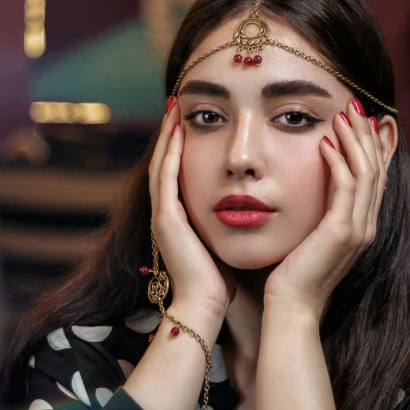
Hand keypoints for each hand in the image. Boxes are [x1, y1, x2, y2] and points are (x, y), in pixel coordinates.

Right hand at [149, 98, 236, 317]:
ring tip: (174, 108)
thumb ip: (227, 222)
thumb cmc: (220, 280)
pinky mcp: (166, 220)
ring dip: (167, 135)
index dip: (181, 147)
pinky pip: (165, 178)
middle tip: (176, 105)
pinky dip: (169, 153)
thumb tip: (248, 208)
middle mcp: (167, 213)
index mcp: (181, 218)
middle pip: (165, 163)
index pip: (177, 173)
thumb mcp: (223, 242)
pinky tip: (176, 131)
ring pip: (161, 165)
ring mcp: (163, 215)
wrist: (206, 304)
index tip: (192, 122)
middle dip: (170, 134)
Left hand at [263, 100, 387, 320]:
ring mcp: (358, 229)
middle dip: (367, 134)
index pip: (374, 177)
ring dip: (355, 139)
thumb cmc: (294, 274)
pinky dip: (338, 160)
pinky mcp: (341, 231)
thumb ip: (321, 213)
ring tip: (343, 113)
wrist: (291, 307)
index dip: (372, 146)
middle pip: (376, 169)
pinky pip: (346, 186)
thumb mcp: (312, 237)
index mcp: (361, 226)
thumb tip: (315, 189)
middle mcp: (367, 225)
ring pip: (366, 172)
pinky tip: (325, 142)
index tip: (363, 119)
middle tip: (355, 105)